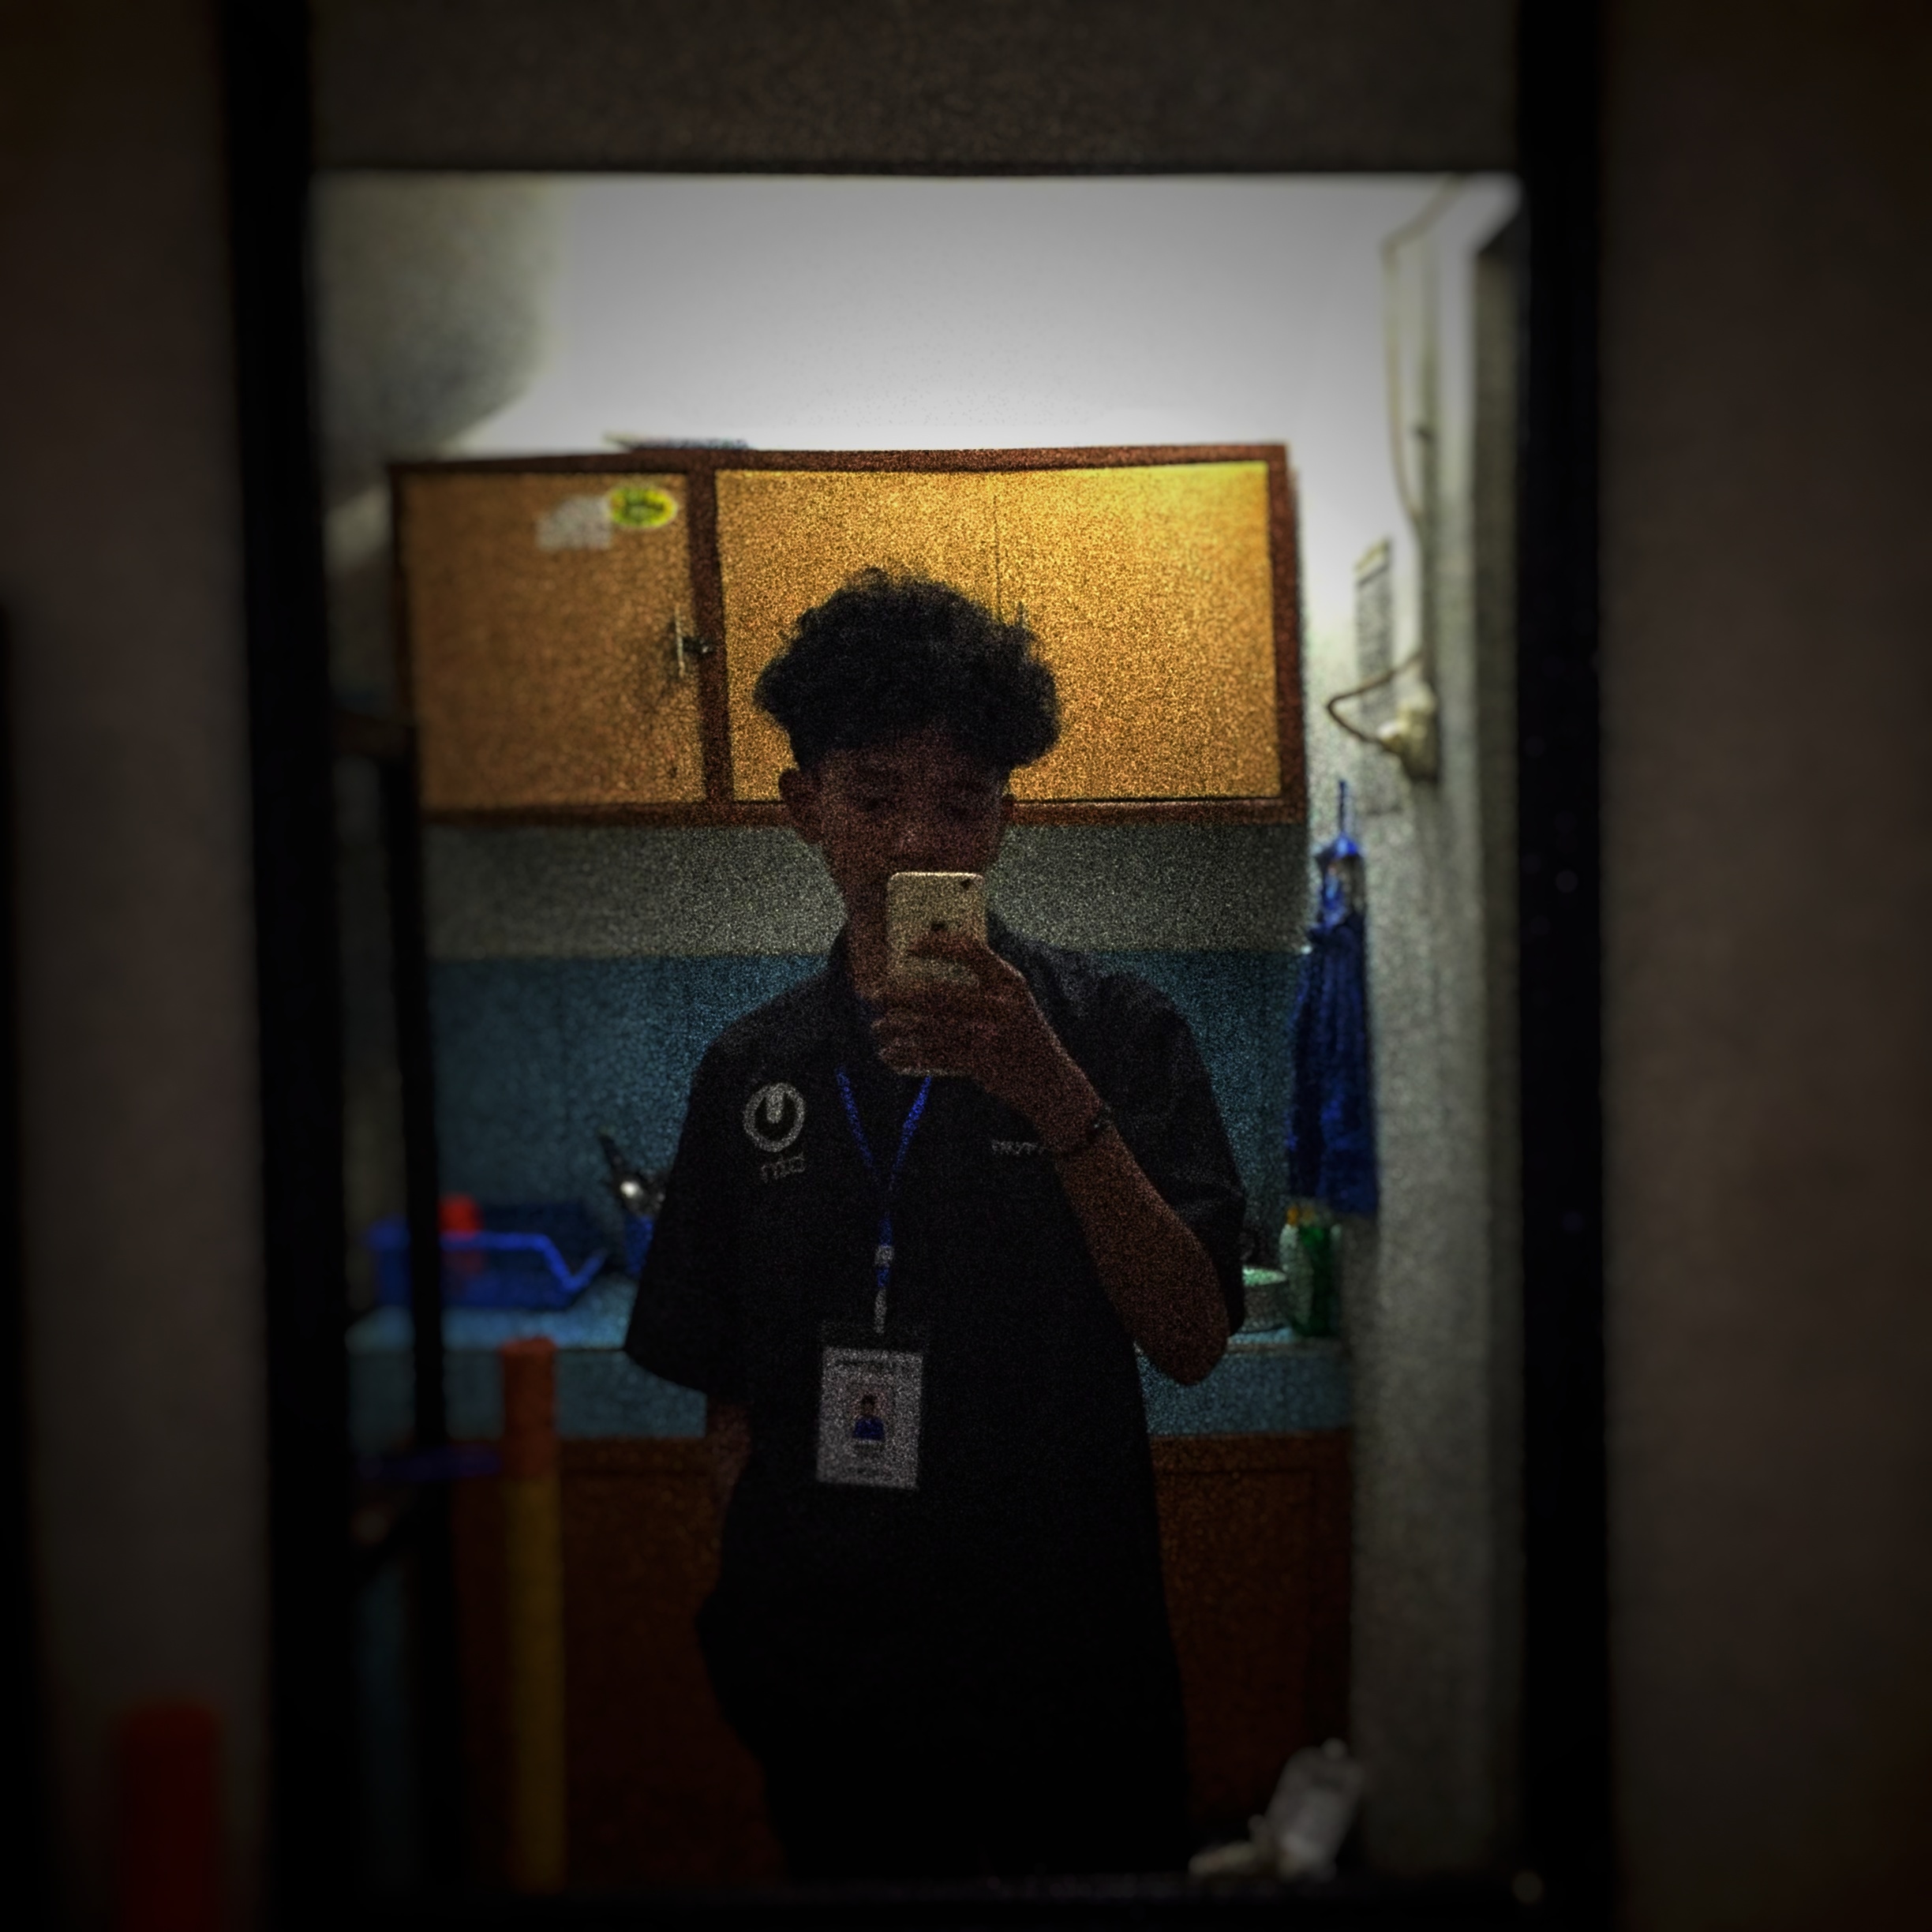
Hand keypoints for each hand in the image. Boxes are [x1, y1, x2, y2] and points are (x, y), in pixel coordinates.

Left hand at [871, 932, 1095, 1145]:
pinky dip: (906, 1054)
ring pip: (929, 1027)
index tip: (910, 948)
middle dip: (900, 994)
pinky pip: (932, 1055)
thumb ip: (984, 986)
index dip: (937, 945)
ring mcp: (990, 1035)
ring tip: (878, 1028)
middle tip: (878, 996)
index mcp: (1010, 982)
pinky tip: (891, 1054)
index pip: (971, 951)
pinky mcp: (979, 1063)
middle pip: (937, 993)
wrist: (1049, 1082)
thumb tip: (930, 972)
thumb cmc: (1023, 1035)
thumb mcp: (1014, 1003)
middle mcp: (1000, 1006)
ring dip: (896, 1027)